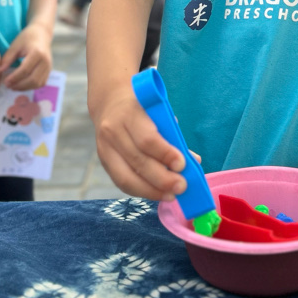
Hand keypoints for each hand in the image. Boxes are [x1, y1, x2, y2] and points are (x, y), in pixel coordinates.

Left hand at [0, 23, 51, 90]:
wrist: (42, 34)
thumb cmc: (27, 38)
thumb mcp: (15, 45)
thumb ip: (8, 58)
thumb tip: (0, 71)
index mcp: (37, 53)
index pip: (25, 70)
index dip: (14, 78)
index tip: (5, 81)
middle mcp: (45, 61)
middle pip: (33, 79)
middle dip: (19, 85)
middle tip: (8, 85)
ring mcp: (49, 67)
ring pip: (38, 83)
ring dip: (25, 87)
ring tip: (13, 86)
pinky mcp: (49, 71)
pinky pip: (41, 83)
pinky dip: (31, 86)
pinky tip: (22, 85)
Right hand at [94, 86, 189, 200]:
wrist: (110, 102)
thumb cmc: (143, 108)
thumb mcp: (158, 112)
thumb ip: (174, 135)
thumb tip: (193, 161)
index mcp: (129, 114)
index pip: (147, 139)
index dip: (165, 155)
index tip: (182, 165)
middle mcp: (113, 131)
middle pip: (137, 161)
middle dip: (162, 179)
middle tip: (181, 186)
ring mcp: (104, 148)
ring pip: (126, 177)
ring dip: (152, 191)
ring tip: (171, 195)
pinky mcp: (104, 162)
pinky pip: (121, 182)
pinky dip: (141, 191)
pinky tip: (156, 193)